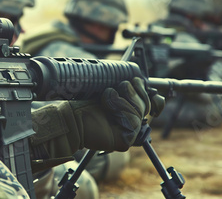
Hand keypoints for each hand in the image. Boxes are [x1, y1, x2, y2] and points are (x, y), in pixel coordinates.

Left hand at [30, 77, 150, 158]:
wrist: (70, 117)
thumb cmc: (85, 104)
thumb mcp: (109, 91)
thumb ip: (126, 88)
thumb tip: (140, 79)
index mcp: (128, 111)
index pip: (151, 103)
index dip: (147, 92)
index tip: (137, 80)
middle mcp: (130, 124)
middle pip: (147, 104)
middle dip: (133, 91)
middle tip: (120, 85)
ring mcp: (128, 134)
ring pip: (140, 111)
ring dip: (123, 99)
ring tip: (108, 95)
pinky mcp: (124, 141)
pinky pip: (133, 121)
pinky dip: (120, 109)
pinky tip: (107, 106)